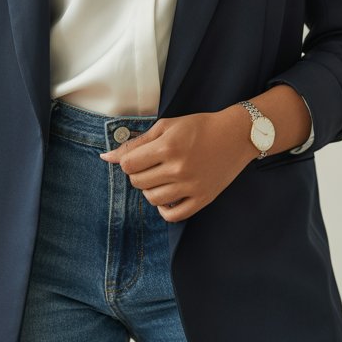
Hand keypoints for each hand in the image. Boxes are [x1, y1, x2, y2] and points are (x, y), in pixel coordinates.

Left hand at [99, 110, 249, 220]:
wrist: (235, 136)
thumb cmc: (199, 127)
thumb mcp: (166, 126)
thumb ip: (136, 142)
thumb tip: (106, 157)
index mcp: (168, 147)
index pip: (128, 164)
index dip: (128, 161)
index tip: (138, 157)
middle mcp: (178, 169)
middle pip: (138, 182)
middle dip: (138, 174)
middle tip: (151, 165)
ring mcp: (191, 186)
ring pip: (152, 199)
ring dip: (149, 189)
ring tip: (160, 177)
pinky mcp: (202, 199)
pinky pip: (173, 215)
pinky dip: (164, 208)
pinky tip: (168, 195)